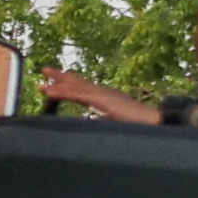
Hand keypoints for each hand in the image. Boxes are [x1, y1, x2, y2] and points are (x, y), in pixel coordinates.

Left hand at [34, 67, 158, 121]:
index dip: (69, 84)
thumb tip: (94, 126)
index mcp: (106, 98)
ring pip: (76, 86)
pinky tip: (50, 91)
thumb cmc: (140, 126)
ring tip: (42, 81)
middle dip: (60, 76)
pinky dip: (62, 92)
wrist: (155, 123)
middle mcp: (103, 92)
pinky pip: (78, 94)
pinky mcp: (102, 99)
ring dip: (57, 83)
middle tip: (44, 71)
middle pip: (78, 82)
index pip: (84, 88)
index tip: (55, 82)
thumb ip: (104, 122)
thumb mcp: (117, 124)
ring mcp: (103, 94)